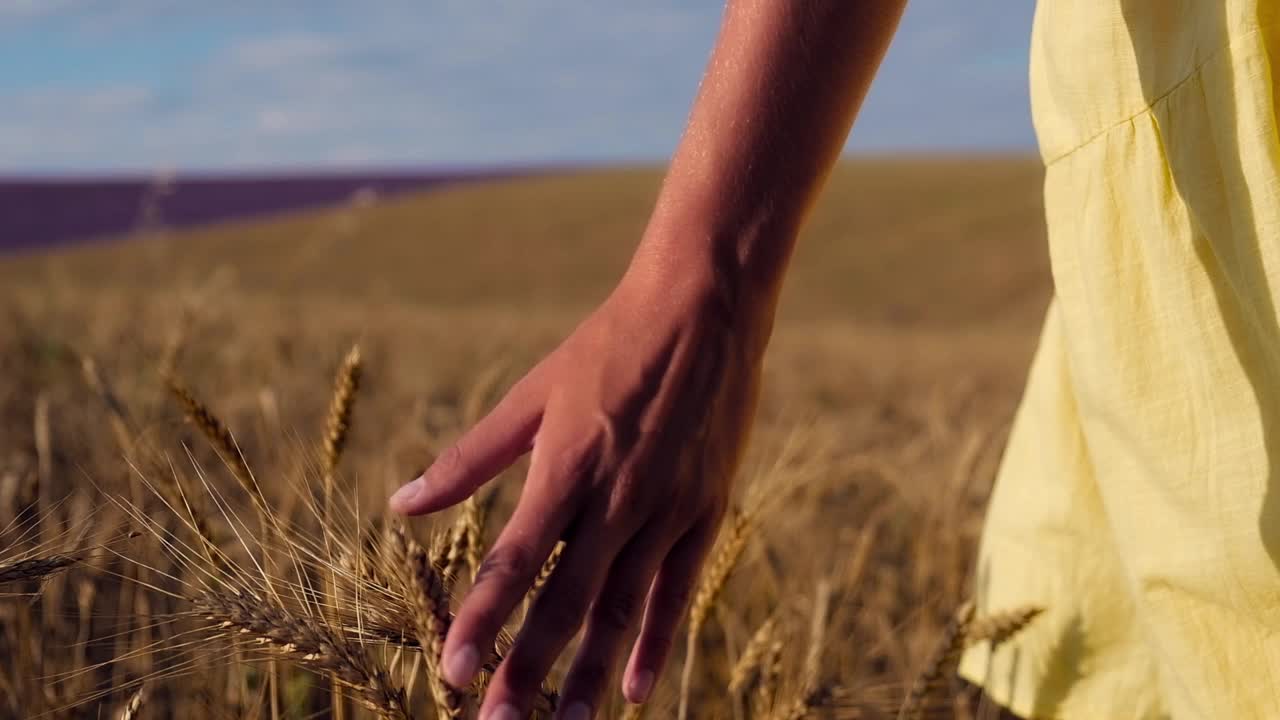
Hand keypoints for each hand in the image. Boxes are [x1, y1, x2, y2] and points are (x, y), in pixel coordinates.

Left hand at [390, 265, 765, 718]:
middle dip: (527, 670)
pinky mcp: (705, 510)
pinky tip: (633, 691)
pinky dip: (655, 643)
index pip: (514, 561)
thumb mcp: (531, 394)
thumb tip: (400, 505)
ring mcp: (665, 508)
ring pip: (623, 608)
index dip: (481, 620)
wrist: (703, 309)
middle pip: (565, 601)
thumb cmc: (606, 346)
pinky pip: (677, 590)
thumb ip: (469, 458)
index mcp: (564, 466)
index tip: (451, 673)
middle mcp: (615, 498)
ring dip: (588, 673)